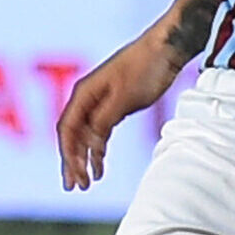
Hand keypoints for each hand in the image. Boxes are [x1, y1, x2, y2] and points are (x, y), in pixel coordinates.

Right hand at [57, 35, 184, 189]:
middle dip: (72, 162)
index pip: (66, 129)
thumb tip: (90, 144)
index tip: (76, 175)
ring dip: (85, 159)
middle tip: (77, 187)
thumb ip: (105, 121)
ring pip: (85, 135)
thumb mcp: (125, 97)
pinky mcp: (114, 104)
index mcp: (83, 93)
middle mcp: (86, 97)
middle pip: (72, 135)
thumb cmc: (146, 68)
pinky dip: (99, 149)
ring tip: (87, 183)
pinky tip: (100, 166)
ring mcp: (99, 101)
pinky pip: (99, 131)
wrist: (167, 47)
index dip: (69, 154)